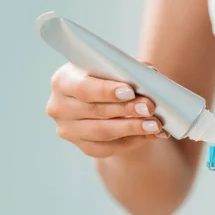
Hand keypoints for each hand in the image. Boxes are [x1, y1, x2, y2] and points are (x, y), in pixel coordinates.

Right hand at [46, 63, 168, 157]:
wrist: (101, 99)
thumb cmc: (107, 77)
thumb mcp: (112, 67)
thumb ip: (127, 67)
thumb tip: (149, 75)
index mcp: (62, 81)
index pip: (83, 88)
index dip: (106, 91)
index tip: (130, 91)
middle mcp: (60, 108)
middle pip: (95, 112)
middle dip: (126, 110)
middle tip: (150, 108)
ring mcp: (70, 131)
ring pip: (103, 133)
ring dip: (132, 128)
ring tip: (155, 125)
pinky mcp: (84, 147)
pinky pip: (110, 147)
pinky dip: (133, 140)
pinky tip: (151, 135)